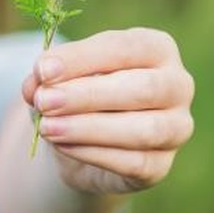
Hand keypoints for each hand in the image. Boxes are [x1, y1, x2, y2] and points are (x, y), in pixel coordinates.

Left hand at [22, 28, 194, 193]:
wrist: (83, 135)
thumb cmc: (77, 88)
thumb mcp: (59, 73)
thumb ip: (47, 75)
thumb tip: (36, 85)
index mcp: (156, 47)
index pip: (124, 48)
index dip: (81, 59)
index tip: (43, 70)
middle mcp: (177, 84)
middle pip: (140, 89)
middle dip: (86, 95)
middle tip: (44, 101)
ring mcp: (176, 127)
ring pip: (142, 130)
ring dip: (87, 128)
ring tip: (47, 127)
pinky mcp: (162, 165)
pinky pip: (133, 163)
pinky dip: (91, 153)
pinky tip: (61, 144)